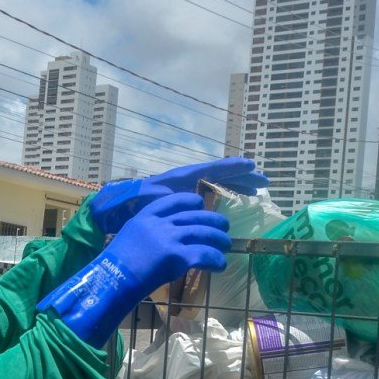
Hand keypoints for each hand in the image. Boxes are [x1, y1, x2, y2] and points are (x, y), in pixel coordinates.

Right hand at [40, 193, 231, 345]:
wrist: (112, 279)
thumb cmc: (115, 266)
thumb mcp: (128, 237)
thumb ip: (147, 232)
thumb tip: (164, 239)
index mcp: (146, 216)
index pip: (175, 199)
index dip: (192, 201)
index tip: (201, 205)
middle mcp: (160, 223)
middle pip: (196, 216)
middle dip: (214, 221)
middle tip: (223, 228)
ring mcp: (169, 238)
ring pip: (205, 233)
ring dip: (220, 240)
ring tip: (225, 247)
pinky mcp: (177, 256)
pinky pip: (206, 254)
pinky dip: (217, 260)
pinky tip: (220, 266)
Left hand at [89, 157, 266, 233]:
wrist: (114, 211)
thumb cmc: (132, 204)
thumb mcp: (153, 201)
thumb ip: (174, 201)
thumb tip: (194, 206)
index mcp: (182, 177)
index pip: (214, 168)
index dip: (234, 169)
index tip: (254, 167)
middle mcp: (185, 181)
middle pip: (220, 175)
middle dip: (242, 178)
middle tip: (264, 182)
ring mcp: (183, 191)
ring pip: (216, 184)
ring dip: (235, 187)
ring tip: (255, 192)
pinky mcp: (180, 202)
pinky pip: (207, 195)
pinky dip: (221, 197)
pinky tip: (231, 206)